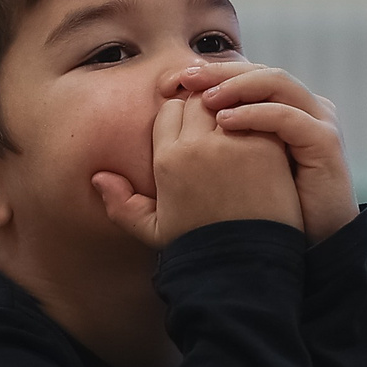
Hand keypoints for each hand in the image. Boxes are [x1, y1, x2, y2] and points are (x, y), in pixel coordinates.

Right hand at [93, 85, 301, 248]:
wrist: (245, 266)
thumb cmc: (200, 248)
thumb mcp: (153, 231)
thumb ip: (122, 203)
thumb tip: (99, 178)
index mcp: (167, 160)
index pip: (169, 110)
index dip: (181, 115)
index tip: (194, 128)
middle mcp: (197, 146)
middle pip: (198, 101)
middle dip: (206, 107)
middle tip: (220, 123)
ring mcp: (234, 144)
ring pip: (230, 103)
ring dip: (234, 109)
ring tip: (242, 125)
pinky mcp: (266, 147)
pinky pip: (261, 115)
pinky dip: (261, 119)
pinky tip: (264, 134)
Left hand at [181, 61, 359, 242]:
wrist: (317, 244)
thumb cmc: (272, 214)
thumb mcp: (237, 173)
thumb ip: (214, 147)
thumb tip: (135, 149)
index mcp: (283, 109)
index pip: (244, 76)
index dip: (209, 74)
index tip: (171, 82)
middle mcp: (302, 107)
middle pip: (256, 71)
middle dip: (217, 72)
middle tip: (183, 78)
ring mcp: (316, 121)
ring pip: (275, 82)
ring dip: (236, 85)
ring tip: (203, 99)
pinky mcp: (324, 141)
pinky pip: (287, 116)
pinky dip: (255, 113)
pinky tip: (225, 122)